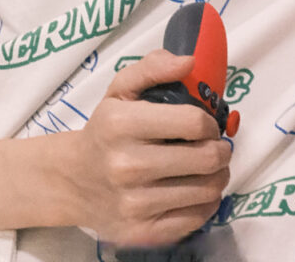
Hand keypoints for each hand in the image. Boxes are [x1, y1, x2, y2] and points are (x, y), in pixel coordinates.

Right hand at [60, 50, 230, 246]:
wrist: (74, 181)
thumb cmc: (105, 130)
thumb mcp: (120, 89)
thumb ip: (154, 67)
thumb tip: (190, 62)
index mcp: (121, 124)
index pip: (193, 122)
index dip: (210, 121)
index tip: (206, 124)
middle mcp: (127, 166)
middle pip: (206, 158)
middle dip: (220, 149)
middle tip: (214, 146)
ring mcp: (135, 204)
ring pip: (207, 190)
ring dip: (218, 175)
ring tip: (207, 167)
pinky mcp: (143, 233)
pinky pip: (197, 218)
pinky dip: (207, 202)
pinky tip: (195, 189)